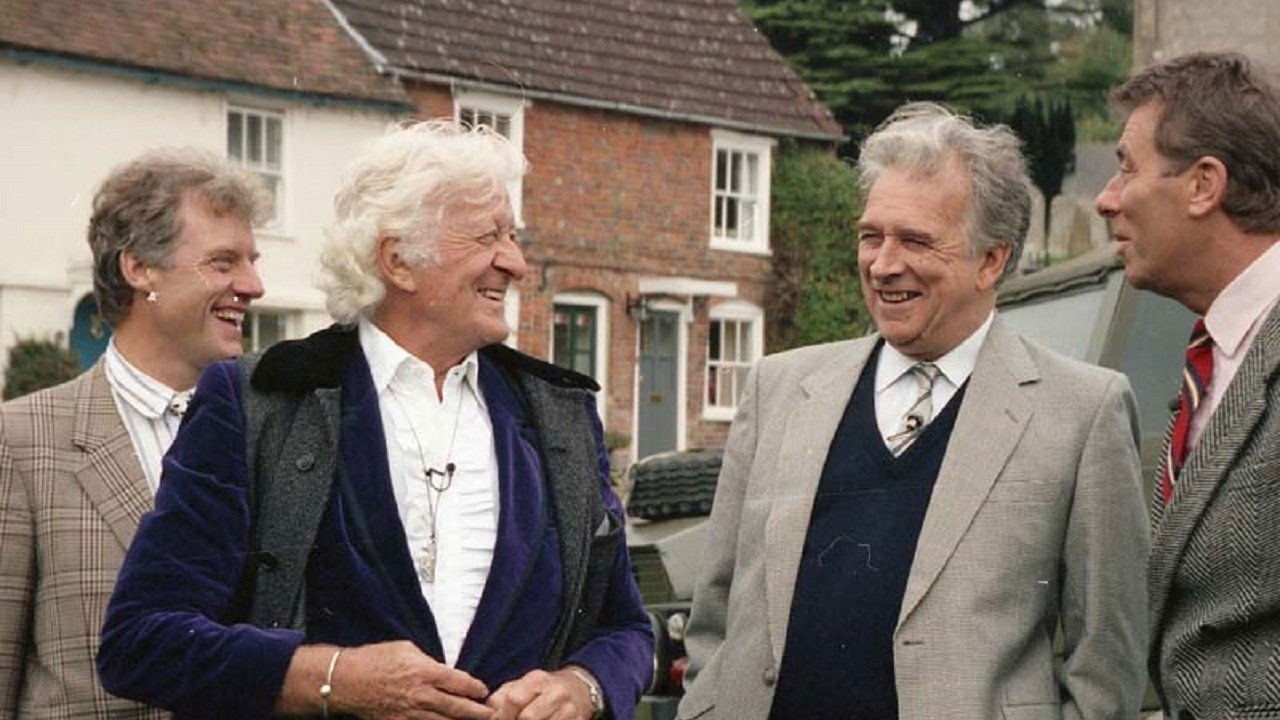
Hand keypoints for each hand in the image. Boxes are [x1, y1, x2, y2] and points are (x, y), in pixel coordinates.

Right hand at [325, 640, 492, 719]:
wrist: (345, 681)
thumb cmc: (374, 659)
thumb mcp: (406, 648)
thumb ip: (427, 661)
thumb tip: (441, 670)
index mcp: (426, 672)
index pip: (460, 682)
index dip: (475, 688)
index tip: (484, 692)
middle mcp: (422, 695)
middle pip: (457, 708)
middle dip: (477, 713)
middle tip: (492, 716)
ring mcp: (410, 713)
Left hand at [486, 668, 595, 719]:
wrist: (578, 691)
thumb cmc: (542, 691)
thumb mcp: (520, 686)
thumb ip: (500, 698)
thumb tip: (488, 713)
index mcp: (538, 680)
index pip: (514, 699)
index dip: (503, 715)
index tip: (500, 719)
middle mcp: (556, 693)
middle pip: (529, 717)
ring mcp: (569, 710)